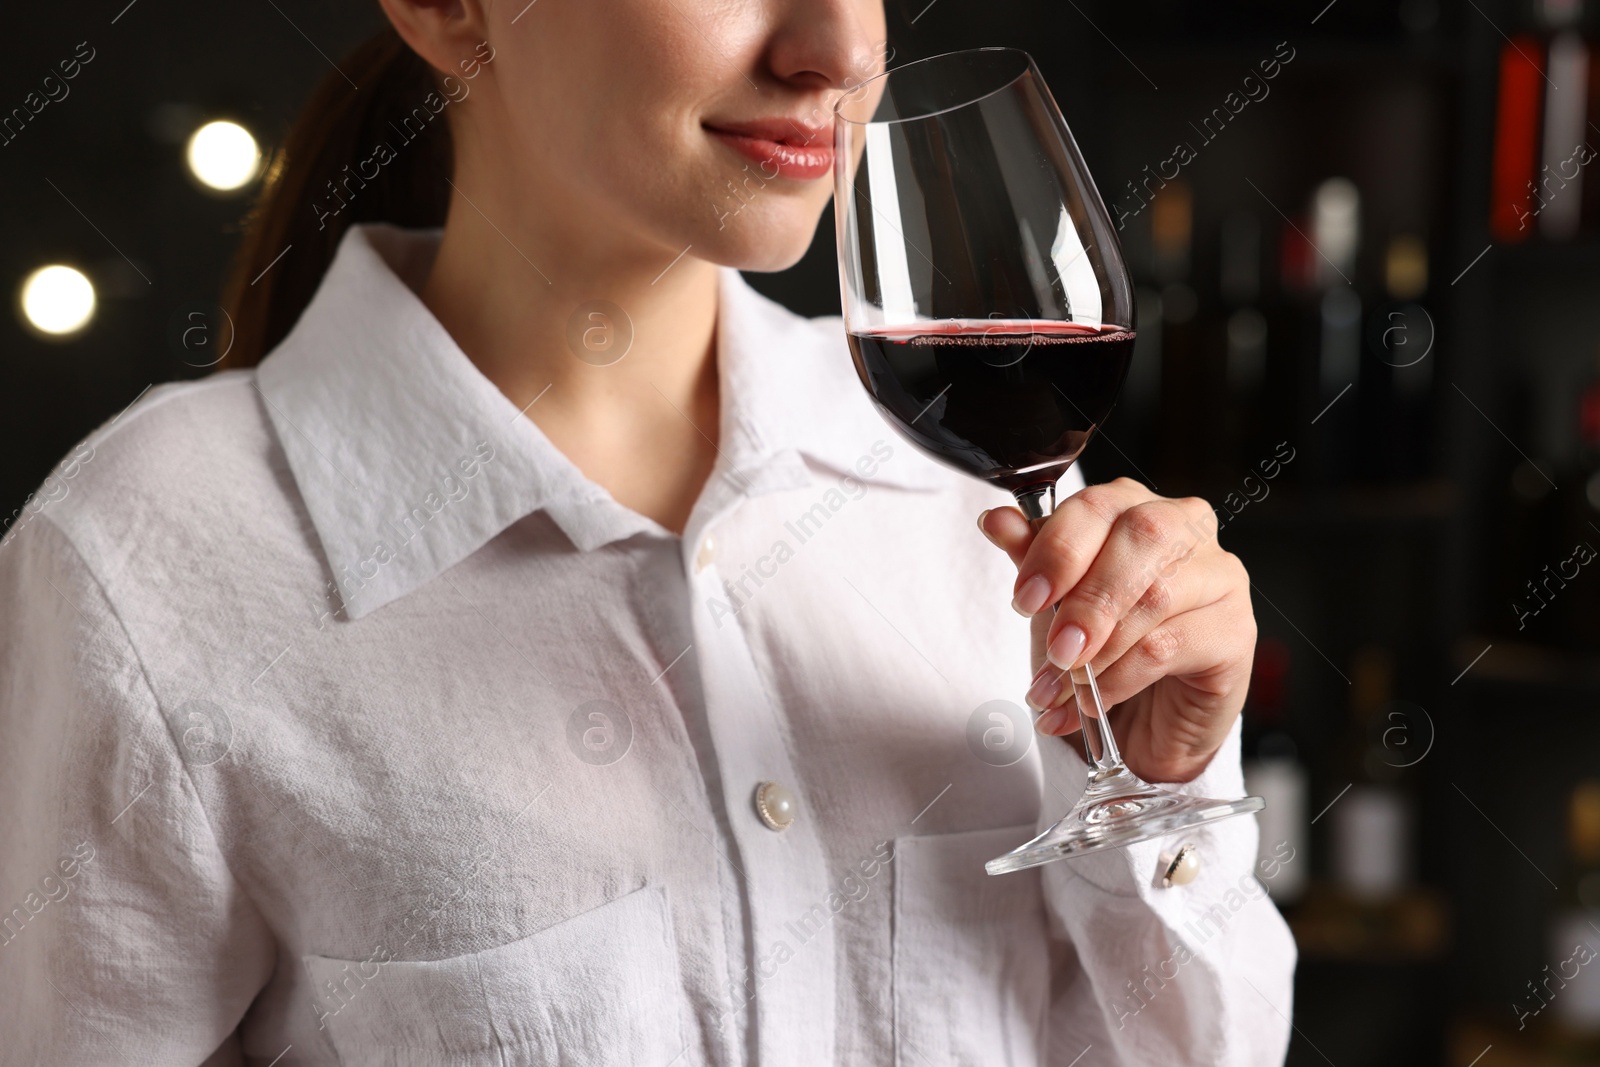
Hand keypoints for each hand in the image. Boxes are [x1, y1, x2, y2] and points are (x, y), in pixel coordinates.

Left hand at [978, 478, 1255, 783]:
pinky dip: (1121, 679)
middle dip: (1087, 599)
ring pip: (1158, 597)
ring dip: (1098, 653)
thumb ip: (1033, 557)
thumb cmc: (1102, 644)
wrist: (1145, 718)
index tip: (1025, 599)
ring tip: (1059, 690)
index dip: (1058, 550)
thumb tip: (996, 520)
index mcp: (1136, 507)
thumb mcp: (1057, 600)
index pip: (1099, 506)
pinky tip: (1094, 702)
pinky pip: (1171, 647)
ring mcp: (1220, 578)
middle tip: (1055, 650)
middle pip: (1142, 539)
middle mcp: (1187, 529)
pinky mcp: (1236, 633)